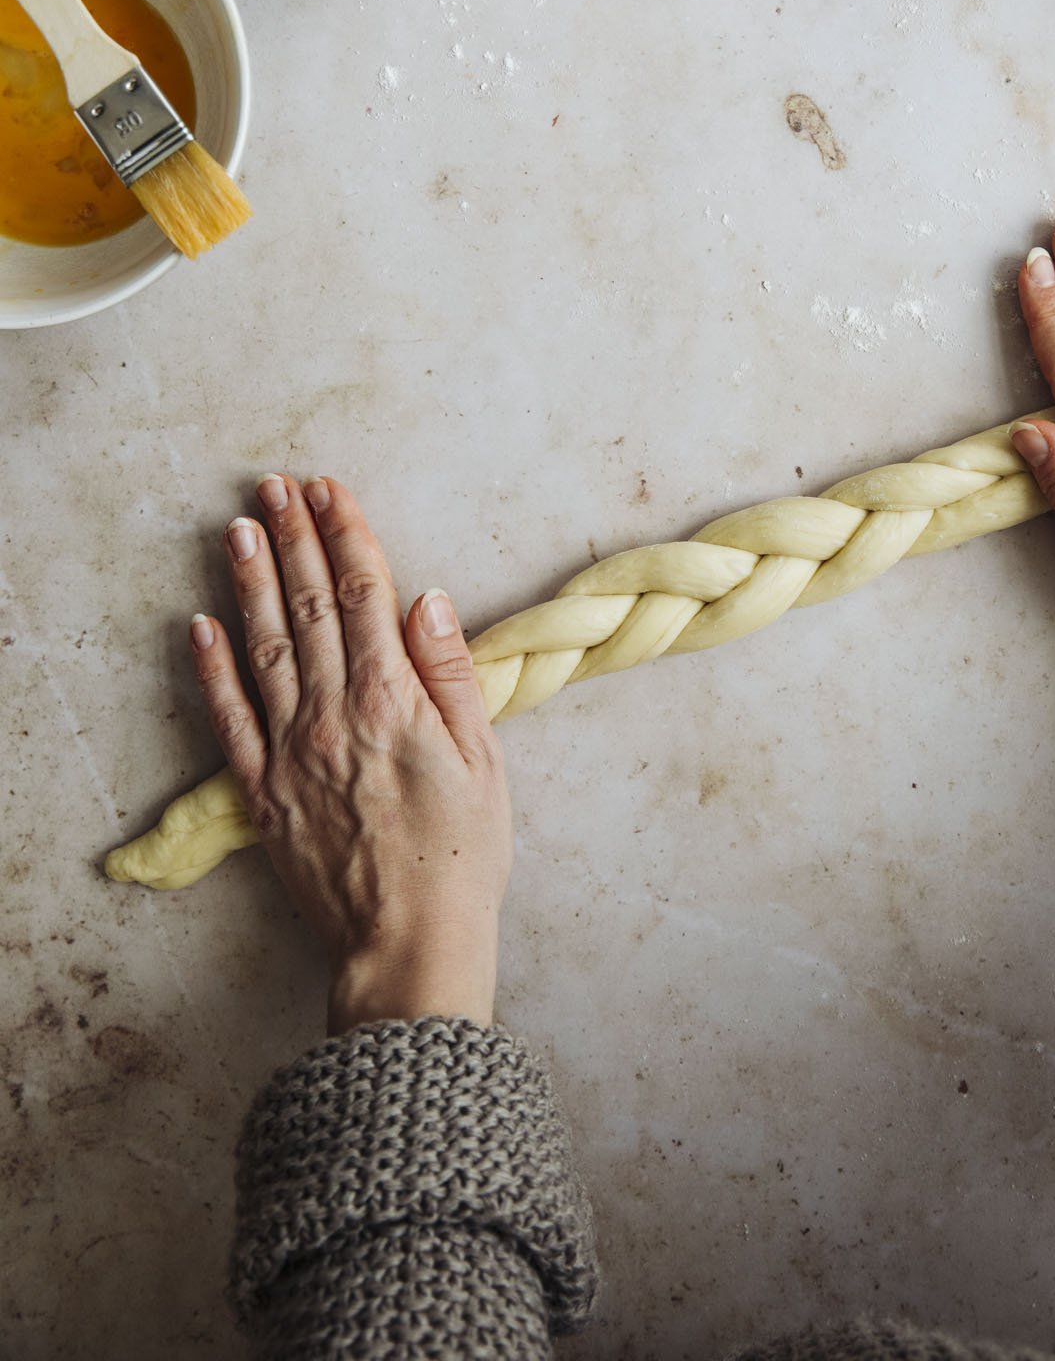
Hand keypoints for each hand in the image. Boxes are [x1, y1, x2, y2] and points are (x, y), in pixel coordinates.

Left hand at [188, 474, 511, 1033]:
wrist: (409, 939)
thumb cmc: (462, 852)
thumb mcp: (482, 757)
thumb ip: (450, 674)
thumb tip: (425, 600)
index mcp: (393, 700)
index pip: (365, 595)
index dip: (347, 536)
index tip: (331, 490)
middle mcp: (335, 713)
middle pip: (311, 606)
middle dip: (294, 538)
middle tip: (276, 485)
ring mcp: (292, 751)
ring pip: (266, 647)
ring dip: (252, 583)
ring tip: (239, 528)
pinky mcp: (264, 791)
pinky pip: (230, 718)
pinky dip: (212, 668)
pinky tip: (201, 625)